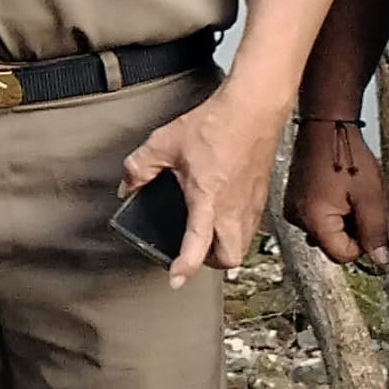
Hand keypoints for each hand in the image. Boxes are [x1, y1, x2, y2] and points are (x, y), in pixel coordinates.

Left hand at [123, 83, 276, 287]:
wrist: (254, 108)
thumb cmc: (215, 124)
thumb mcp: (164, 143)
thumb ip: (140, 167)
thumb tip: (127, 186)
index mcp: (209, 199)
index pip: (199, 244)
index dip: (186, 266)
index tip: (175, 279)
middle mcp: (235, 208)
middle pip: (231, 257)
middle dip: (211, 263)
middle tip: (192, 253)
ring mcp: (252, 204)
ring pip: (244, 244)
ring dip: (225, 247)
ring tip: (205, 237)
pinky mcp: (261, 196)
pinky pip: (250, 227)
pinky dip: (235, 230)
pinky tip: (220, 214)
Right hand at [289, 117, 388, 272]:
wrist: (326, 127)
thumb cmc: (347, 156)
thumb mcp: (370, 197)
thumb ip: (375, 232)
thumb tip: (381, 260)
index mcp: (314, 220)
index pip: (342, 255)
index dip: (362, 244)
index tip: (370, 222)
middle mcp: (298, 218)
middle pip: (332, 244)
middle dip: (351, 231)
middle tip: (360, 203)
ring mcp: (294, 208)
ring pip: (326, 231)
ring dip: (341, 220)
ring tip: (349, 194)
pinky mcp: (294, 199)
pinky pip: (316, 217)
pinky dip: (331, 210)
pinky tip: (338, 190)